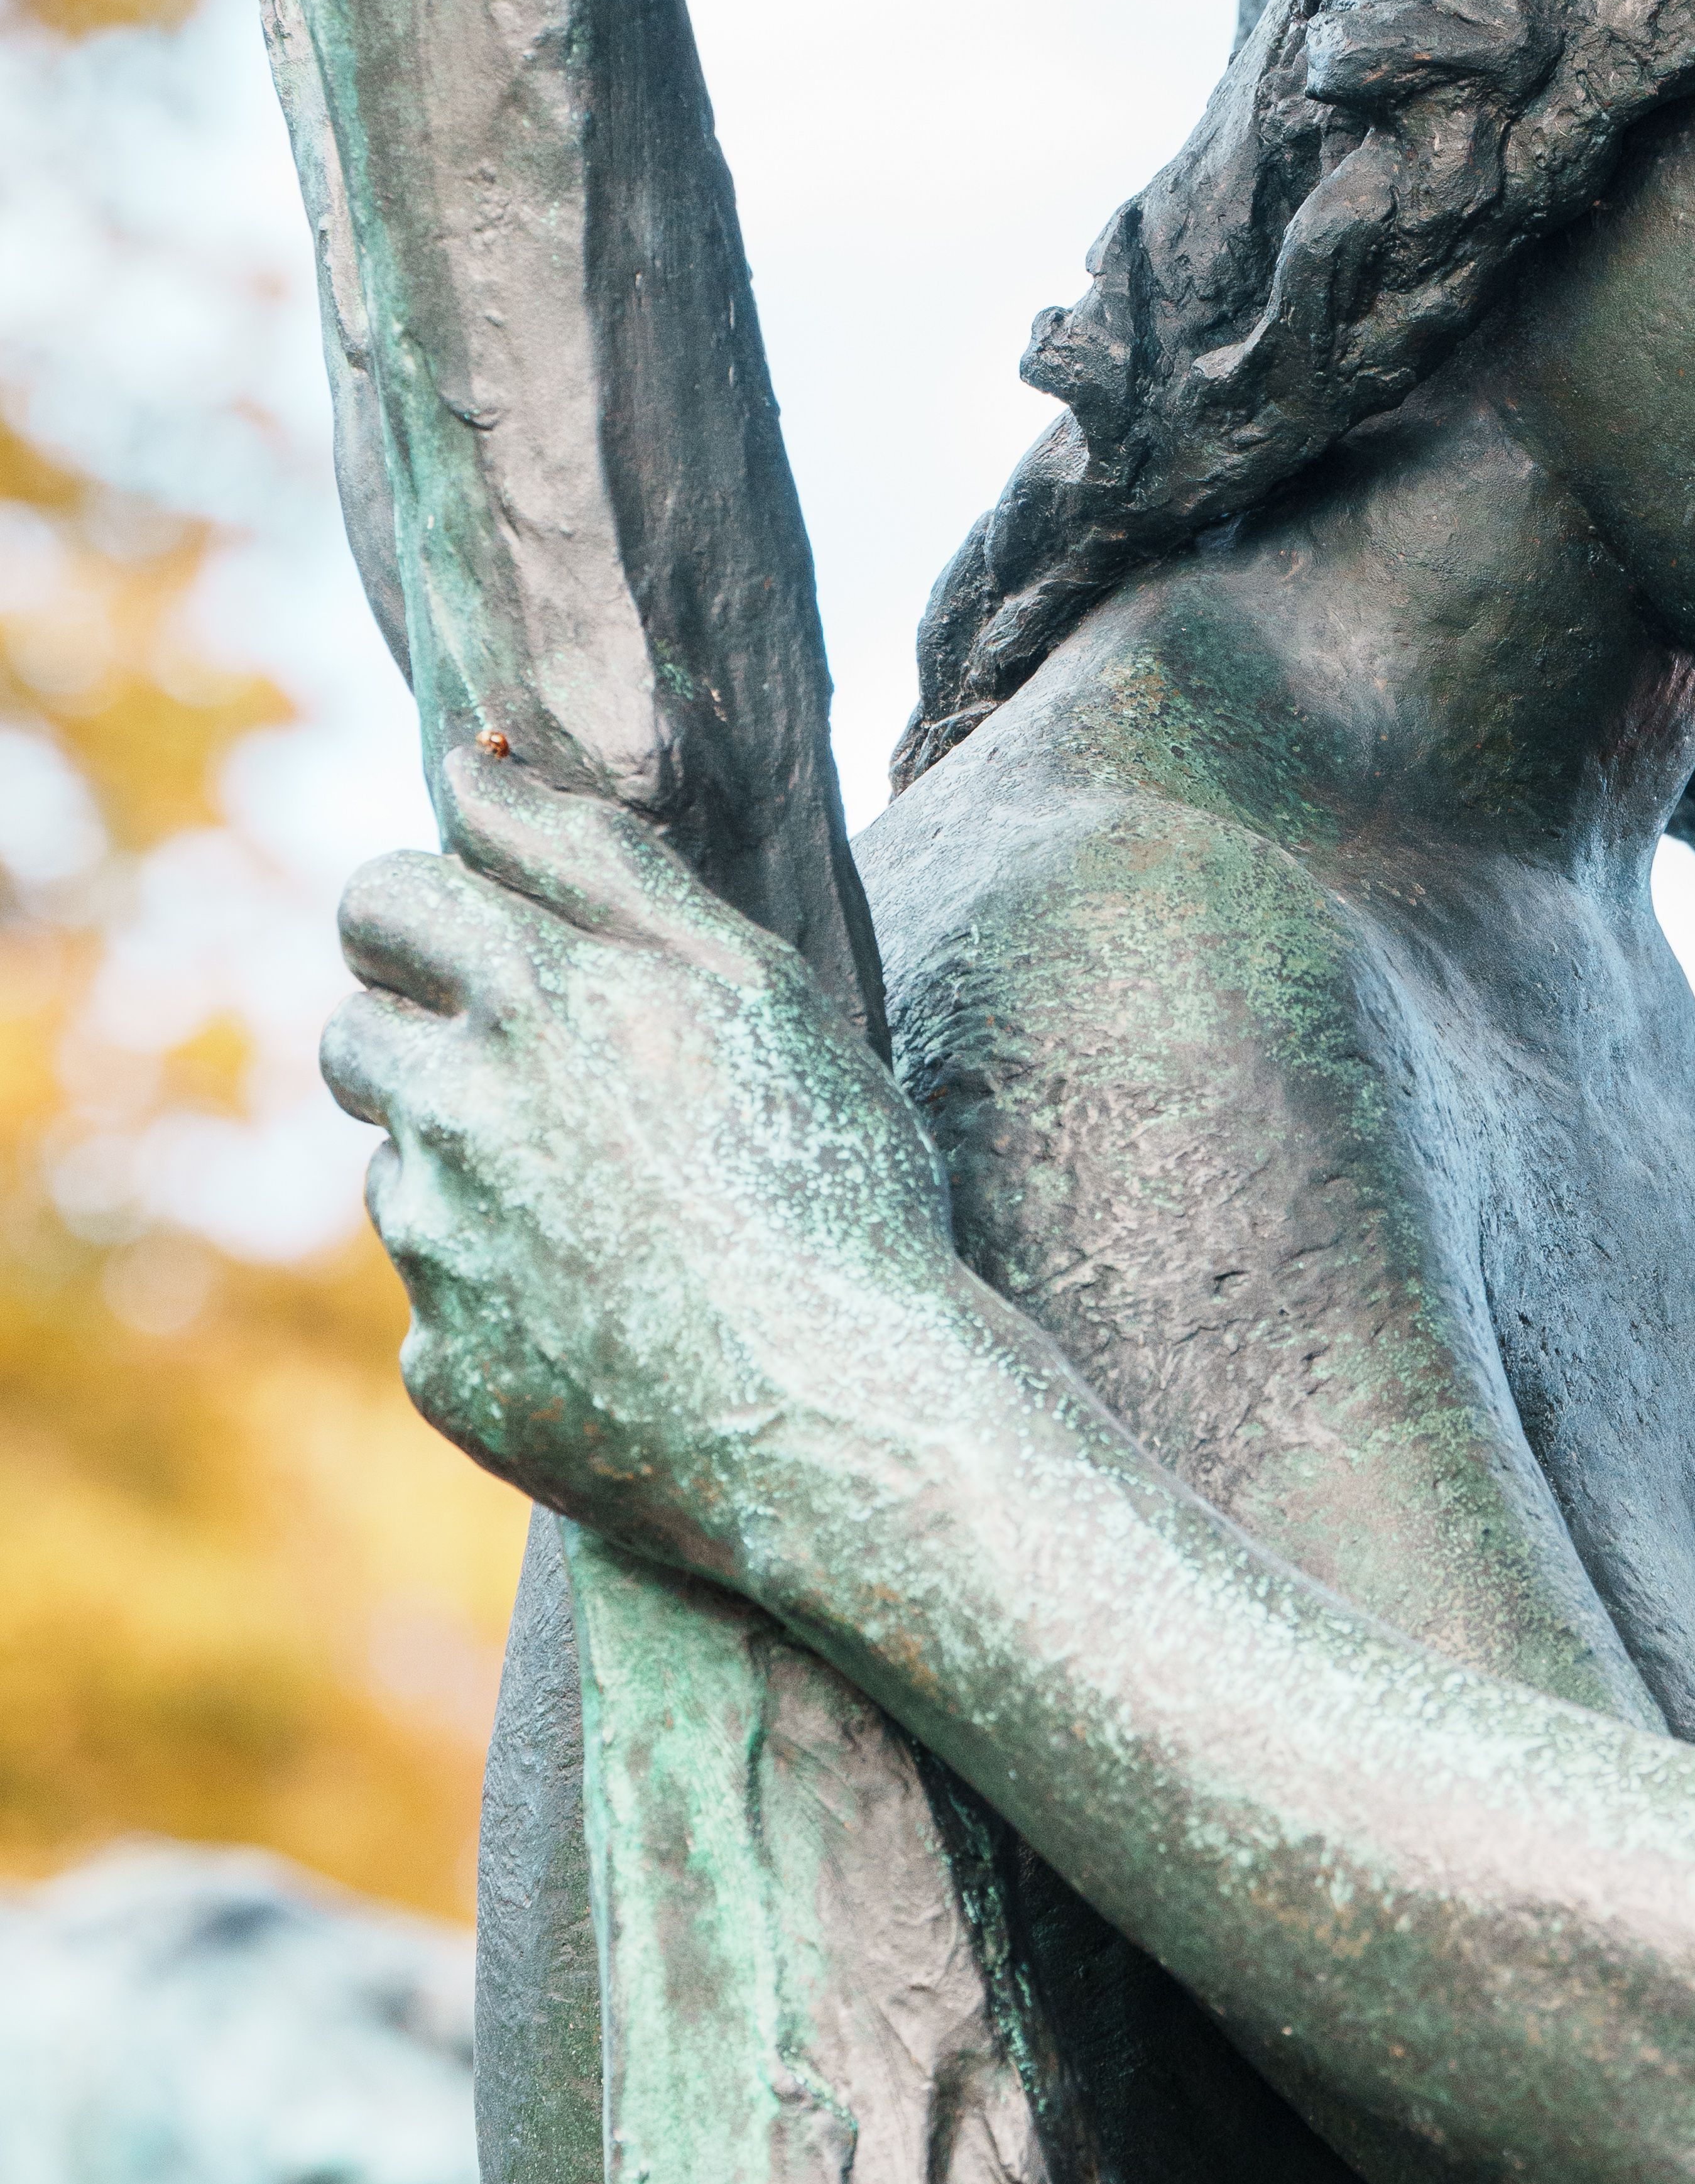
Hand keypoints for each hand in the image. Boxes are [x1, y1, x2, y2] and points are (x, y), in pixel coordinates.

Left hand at [321, 759, 956, 1567]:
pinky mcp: (446, 1369)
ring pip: (402, 1172)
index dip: (424, 911)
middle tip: (558, 1084)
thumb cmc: (833, 1177)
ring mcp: (440, 1252)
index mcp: (533, 994)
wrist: (850, 1415)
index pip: (383, 897)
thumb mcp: (754, 982)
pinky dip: (509, 1301)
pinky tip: (621, 1318)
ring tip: (619, 1213)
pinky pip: (443, 1306)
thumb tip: (471, 768)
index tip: (484, 942)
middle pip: (355, 1037)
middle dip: (425, 1038)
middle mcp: (456, 1113)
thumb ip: (600, 857)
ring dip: (474, 1172)